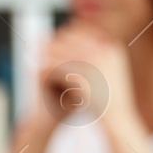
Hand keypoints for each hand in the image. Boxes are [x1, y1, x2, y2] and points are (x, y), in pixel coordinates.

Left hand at [38, 20, 152, 152]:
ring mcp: (97, 63)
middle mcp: (107, 51)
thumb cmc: (110, 97)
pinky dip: (48, 69)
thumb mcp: (107, 70)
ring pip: (64, 54)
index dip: (66, 35)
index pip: (84, 33)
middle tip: (37, 45)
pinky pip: (61, 69)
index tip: (52, 38)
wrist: (118, 119)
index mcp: (113, 47)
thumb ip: (95, 54)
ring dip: (48, 55)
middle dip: (54, 43)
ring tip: (34, 57)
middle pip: (73, 41)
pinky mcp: (85, 76)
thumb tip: (78, 38)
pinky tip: (36, 71)